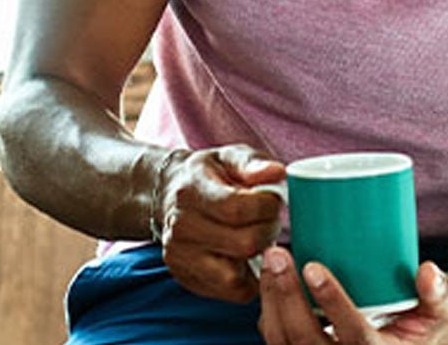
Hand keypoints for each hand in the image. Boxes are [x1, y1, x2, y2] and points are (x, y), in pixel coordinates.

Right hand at [155, 143, 285, 301]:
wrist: (170, 194)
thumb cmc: (210, 174)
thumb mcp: (230, 156)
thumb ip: (253, 163)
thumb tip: (277, 172)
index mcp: (191, 192)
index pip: (237, 209)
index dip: (267, 206)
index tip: (273, 199)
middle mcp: (180, 228)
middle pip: (243, 244)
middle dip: (268, 231)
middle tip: (269, 219)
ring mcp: (180, 258)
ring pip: (235, 277)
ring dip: (259, 259)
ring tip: (259, 237)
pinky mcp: (186, 279)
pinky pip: (230, 292)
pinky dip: (248, 279)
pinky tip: (249, 256)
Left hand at [258, 246, 447, 343]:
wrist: (412, 340)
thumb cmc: (426, 320)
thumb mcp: (444, 308)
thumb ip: (440, 292)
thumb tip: (428, 271)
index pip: (357, 338)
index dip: (334, 304)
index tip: (314, 267)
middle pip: (309, 343)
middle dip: (289, 298)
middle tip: (279, 254)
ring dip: (272, 302)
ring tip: (270, 259)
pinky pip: (278, 343)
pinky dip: (268, 312)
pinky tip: (267, 277)